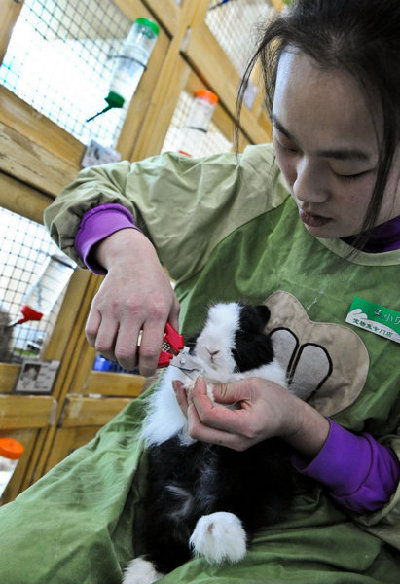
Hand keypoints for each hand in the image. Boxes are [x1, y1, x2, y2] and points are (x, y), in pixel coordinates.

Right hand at [85, 229, 179, 375]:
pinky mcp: (97, 305)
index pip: (150, 351)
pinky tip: (109, 341)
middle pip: (125, 353)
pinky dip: (98, 344)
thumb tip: (170, 355)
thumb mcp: (172, 304)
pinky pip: (91, 334)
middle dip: (130, 365)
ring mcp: (112, 308)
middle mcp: (132, 310)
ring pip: (104, 346)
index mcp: (155, 312)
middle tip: (134, 362)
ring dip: (112, 357)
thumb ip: (172, 330)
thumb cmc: (155, 285)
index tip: (149, 371)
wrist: (132, 259)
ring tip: (121, 352)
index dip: (149, 369)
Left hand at [173, 377, 329, 456]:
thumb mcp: (253, 386)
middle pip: (198, 431)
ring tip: (182, 390)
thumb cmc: (277, 400)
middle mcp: (236, 441)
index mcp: (245, 426)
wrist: (289, 419)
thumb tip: (204, 389)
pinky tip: (191, 398)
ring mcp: (231, 444)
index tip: (199, 381)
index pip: (209, 417)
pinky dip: (195, 414)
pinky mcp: (227, 441)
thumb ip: (227, 389)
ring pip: (198, 432)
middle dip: (188, 407)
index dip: (198, 397)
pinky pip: (205, 430)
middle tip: (187, 387)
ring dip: (188, 410)